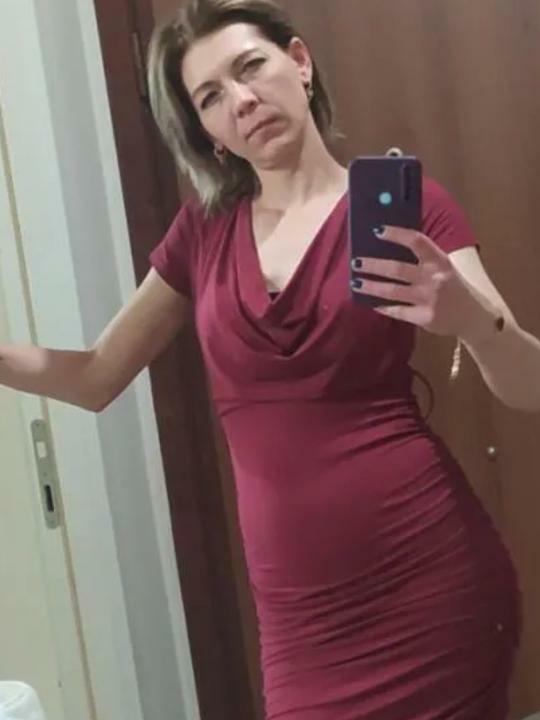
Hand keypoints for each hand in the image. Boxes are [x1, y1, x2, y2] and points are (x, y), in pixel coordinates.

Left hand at [350, 225, 496, 338]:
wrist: (473, 316)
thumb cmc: (451, 286)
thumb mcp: (443, 267)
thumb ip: (422, 258)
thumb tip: (386, 246)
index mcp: (440, 260)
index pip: (417, 241)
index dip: (397, 234)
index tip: (377, 230)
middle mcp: (435, 278)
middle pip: (398, 269)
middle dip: (373, 265)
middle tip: (356, 261)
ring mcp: (429, 299)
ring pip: (393, 291)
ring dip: (371, 286)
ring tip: (356, 283)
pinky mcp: (424, 318)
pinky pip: (397, 311)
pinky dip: (382, 307)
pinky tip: (371, 303)